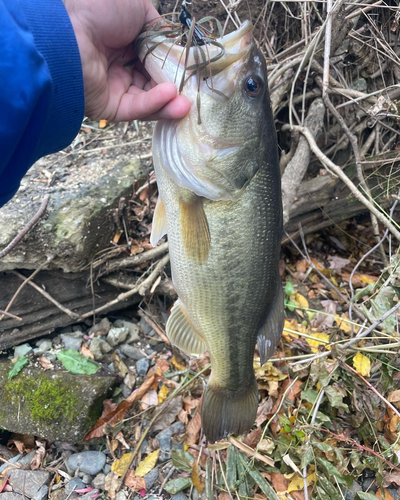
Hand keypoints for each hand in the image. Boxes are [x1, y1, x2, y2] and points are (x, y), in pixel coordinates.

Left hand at [64, 0, 190, 120]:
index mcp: (125, 43)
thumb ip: (159, 30)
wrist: (68, 29)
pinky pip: (136, 108)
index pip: (155, 61)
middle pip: (154, 83)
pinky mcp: (109, 107)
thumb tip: (175, 48)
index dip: (173, 68)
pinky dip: (155, 104)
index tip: (191, 73)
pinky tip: (170, 96)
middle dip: (175, 89)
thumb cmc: (99, 9)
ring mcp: (115, 88)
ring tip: (187, 103)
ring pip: (149, 101)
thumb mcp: (138, 9)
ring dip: (169, 102)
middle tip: (194, 92)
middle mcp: (120, 67)